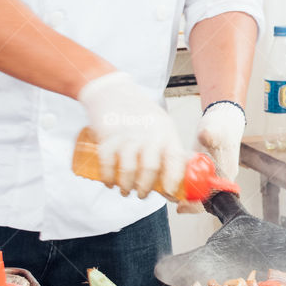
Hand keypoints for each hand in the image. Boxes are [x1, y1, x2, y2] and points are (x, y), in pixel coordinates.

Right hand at [77, 72, 186, 197]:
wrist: (111, 91)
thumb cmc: (139, 112)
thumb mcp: (161, 125)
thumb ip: (168, 148)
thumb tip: (178, 178)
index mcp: (166, 132)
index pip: (175, 161)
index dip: (173, 182)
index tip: (169, 195)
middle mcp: (149, 133)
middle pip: (150, 170)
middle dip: (145, 189)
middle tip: (142, 194)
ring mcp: (127, 135)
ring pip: (129, 170)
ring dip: (126, 186)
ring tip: (126, 191)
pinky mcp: (107, 136)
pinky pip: (108, 164)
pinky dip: (108, 178)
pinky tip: (110, 183)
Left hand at [177, 101, 246, 213]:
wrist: (223, 119)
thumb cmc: (221, 126)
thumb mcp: (216, 129)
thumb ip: (211, 134)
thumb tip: (206, 135)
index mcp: (226, 173)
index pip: (214, 199)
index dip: (197, 206)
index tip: (181, 206)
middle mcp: (219, 179)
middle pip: (203, 199)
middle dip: (185, 202)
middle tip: (166, 197)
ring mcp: (211, 175)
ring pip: (196, 193)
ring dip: (181, 193)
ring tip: (164, 189)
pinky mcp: (203, 171)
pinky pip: (192, 184)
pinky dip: (180, 184)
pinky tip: (167, 178)